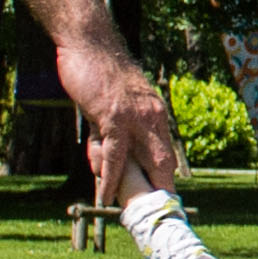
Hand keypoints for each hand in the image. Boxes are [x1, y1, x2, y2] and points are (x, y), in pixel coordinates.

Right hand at [61, 38, 180, 204]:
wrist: (91, 43)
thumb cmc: (98, 75)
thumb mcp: (110, 108)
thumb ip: (107, 137)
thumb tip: (101, 167)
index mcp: (155, 115)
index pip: (166, 152)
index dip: (166, 179)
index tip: (166, 200)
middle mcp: (153, 117)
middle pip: (163, 162)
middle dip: (162, 191)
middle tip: (156, 215)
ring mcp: (136, 118)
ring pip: (142, 161)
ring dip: (134, 189)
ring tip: (125, 209)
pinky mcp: (115, 117)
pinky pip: (115, 154)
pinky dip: (110, 177)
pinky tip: (106, 194)